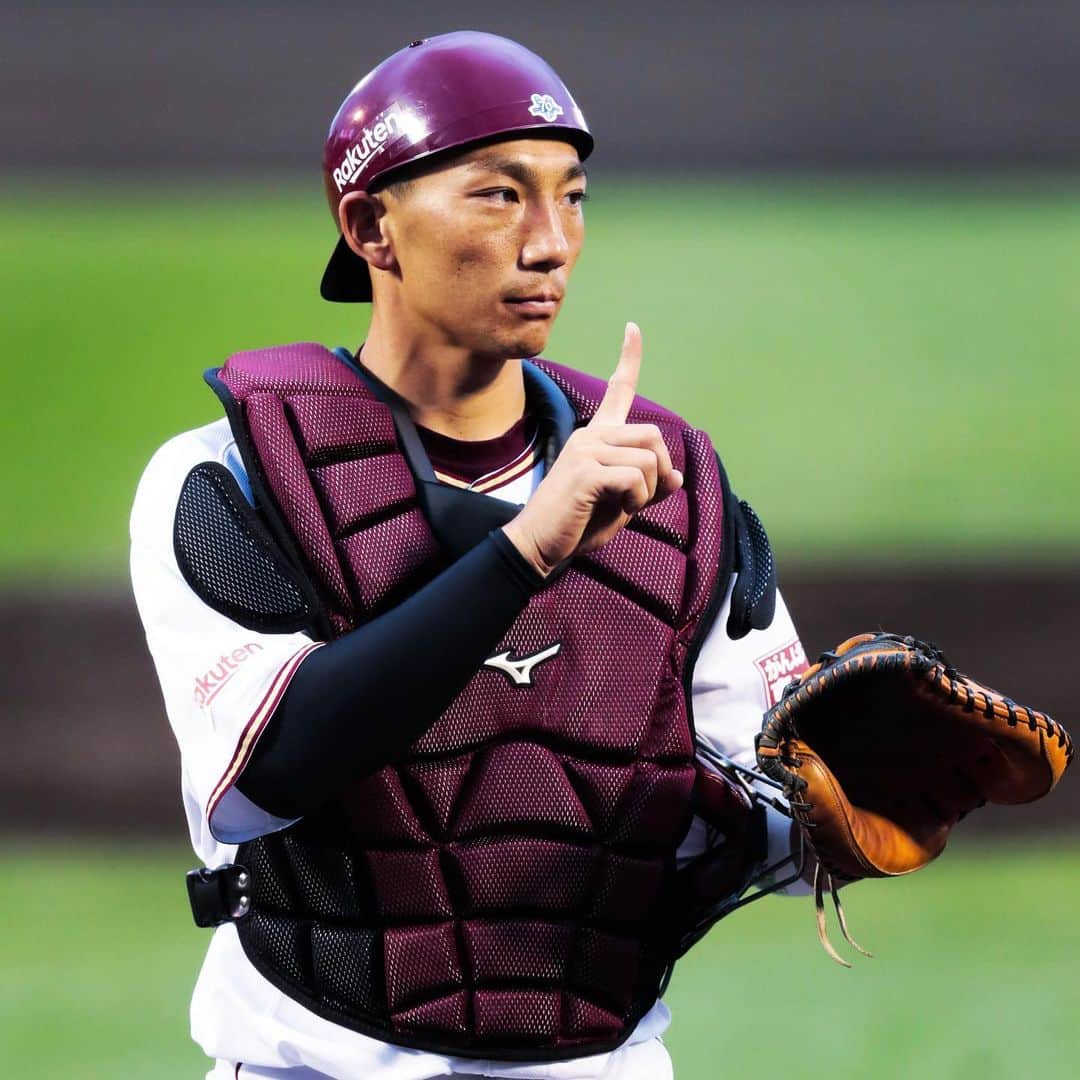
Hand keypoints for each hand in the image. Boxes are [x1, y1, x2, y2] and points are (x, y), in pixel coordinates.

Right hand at [502, 322, 683, 576]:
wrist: (540, 546)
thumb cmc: (579, 524)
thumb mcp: (623, 504)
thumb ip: (647, 486)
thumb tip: (676, 477)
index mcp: (596, 437)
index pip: (617, 390)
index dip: (629, 359)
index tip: (633, 328)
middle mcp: (590, 435)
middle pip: (653, 434)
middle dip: (660, 470)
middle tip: (642, 497)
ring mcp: (585, 450)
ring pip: (649, 457)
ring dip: (648, 490)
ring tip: (625, 505)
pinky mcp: (586, 470)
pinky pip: (636, 478)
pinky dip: (638, 500)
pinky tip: (620, 510)